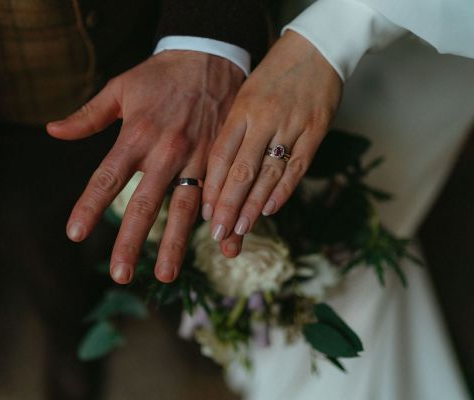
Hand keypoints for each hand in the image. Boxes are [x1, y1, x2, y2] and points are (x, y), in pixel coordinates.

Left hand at [47, 51, 243, 283]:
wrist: (209, 56)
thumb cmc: (161, 75)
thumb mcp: (120, 88)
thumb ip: (87, 116)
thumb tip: (52, 131)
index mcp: (137, 134)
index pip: (107, 177)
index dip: (90, 206)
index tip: (75, 233)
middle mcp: (166, 151)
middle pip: (145, 203)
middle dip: (131, 241)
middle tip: (119, 274)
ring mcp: (197, 157)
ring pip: (184, 208)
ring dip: (174, 243)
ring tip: (165, 274)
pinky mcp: (220, 160)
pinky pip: (218, 196)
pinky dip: (221, 222)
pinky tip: (221, 247)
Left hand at [203, 31, 341, 250]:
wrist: (316, 48)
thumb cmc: (273, 76)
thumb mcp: (244, 96)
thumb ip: (233, 131)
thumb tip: (219, 173)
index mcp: (241, 110)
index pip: (221, 155)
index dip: (211, 187)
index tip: (205, 212)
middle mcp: (264, 119)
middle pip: (241, 170)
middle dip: (228, 205)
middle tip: (218, 233)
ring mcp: (291, 126)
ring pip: (269, 173)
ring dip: (253, 205)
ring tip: (241, 229)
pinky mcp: (315, 131)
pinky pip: (297, 166)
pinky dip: (283, 190)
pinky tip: (270, 209)